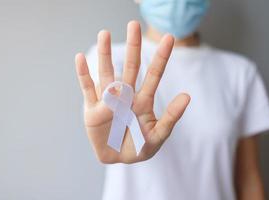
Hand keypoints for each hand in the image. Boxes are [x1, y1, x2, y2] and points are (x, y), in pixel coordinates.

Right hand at [75, 21, 189, 163]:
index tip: (169, 38)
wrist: (116, 159)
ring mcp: (108, 100)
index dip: (161, 58)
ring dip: (105, 54)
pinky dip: (84, 74)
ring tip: (104, 33)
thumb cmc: (138, 148)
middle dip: (133, 47)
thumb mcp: (157, 136)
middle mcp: (126, 95)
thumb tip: (187, 96)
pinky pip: (87, 88)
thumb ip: (171, 118)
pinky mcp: (92, 109)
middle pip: (130, 67)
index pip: (153, 75)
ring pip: (106, 73)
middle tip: (134, 24)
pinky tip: (80, 58)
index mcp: (142, 101)